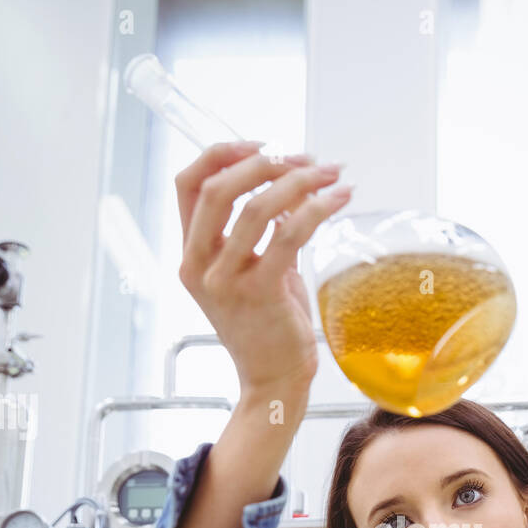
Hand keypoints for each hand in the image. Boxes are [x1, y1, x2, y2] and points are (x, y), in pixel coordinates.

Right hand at [174, 141, 351, 396]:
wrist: (274, 381)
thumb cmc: (268, 326)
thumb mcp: (253, 271)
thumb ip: (261, 231)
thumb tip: (290, 185)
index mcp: (191, 255)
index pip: (188, 185)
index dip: (222, 154)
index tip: (262, 146)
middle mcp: (199, 265)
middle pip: (218, 188)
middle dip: (265, 163)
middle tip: (305, 160)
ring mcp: (225, 280)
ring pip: (256, 207)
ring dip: (299, 181)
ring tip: (331, 175)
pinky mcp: (260, 292)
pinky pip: (289, 234)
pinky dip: (318, 208)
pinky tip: (339, 198)